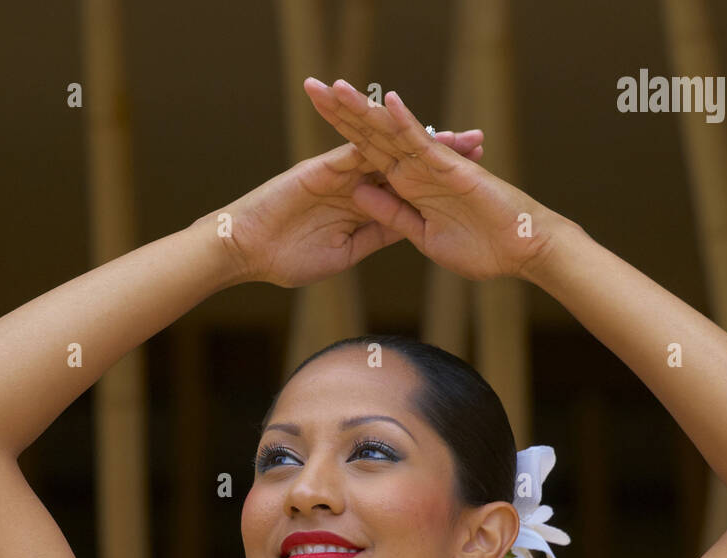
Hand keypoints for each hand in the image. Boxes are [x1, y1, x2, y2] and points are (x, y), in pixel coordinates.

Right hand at [220, 128, 485, 288]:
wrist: (249, 251)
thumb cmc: (288, 258)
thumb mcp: (345, 253)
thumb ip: (375, 234)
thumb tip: (408, 229)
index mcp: (364, 204)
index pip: (410, 188)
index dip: (440, 182)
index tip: (474, 181)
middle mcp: (356, 182)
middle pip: (407, 162)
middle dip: (441, 153)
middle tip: (478, 143)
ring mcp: (340, 172)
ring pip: (388, 150)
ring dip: (419, 141)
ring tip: (455, 135)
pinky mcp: (322, 167)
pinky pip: (355, 149)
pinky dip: (380, 137)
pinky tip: (409, 130)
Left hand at [304, 78, 562, 282]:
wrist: (519, 249)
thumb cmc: (480, 247)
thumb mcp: (422, 236)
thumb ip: (392, 214)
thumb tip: (359, 192)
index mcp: (407, 187)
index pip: (366, 155)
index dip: (339, 136)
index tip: (312, 123)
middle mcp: (416, 169)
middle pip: (371, 135)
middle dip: (341, 112)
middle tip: (311, 86)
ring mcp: (433, 165)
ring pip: (392, 131)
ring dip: (364, 110)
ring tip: (335, 87)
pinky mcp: (452, 168)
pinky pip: (424, 142)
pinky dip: (406, 121)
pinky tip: (386, 101)